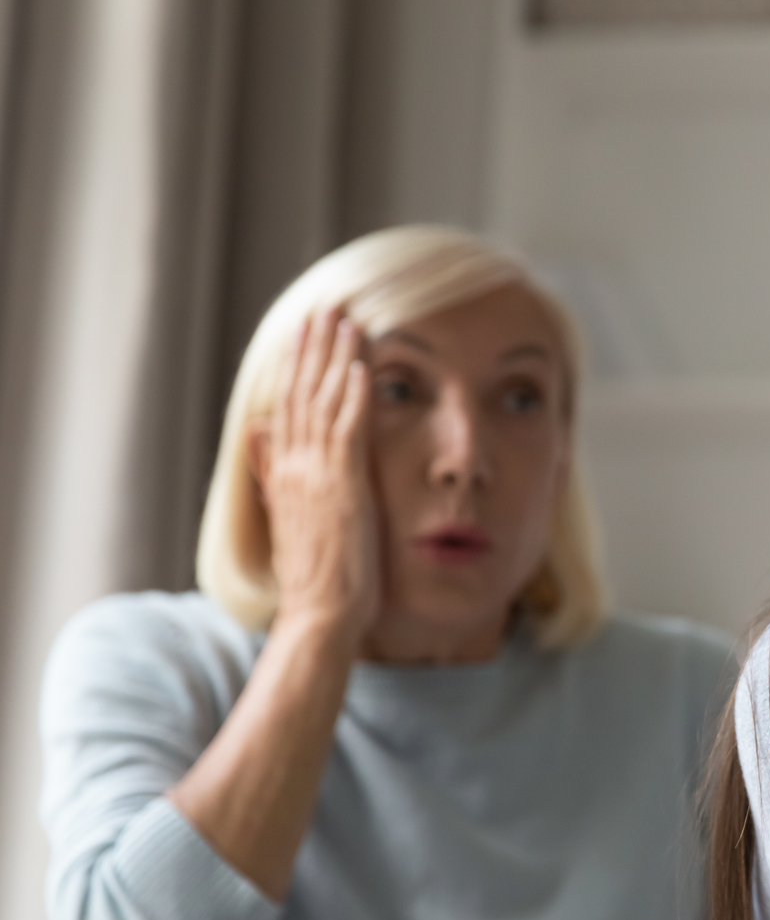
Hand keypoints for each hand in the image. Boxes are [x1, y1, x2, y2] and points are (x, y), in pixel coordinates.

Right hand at [259, 308, 376, 648]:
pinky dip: (354, 395)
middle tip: (324, 306)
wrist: (319, 613)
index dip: (295, 365)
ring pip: (325, 403)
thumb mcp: (286, 514)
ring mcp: (318, 474)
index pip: (287, 405)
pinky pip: (349, 430)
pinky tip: (364, 366)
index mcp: (283, 471)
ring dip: (336, 358)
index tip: (304, 329)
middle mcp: (295, 466)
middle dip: (313, 347)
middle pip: (302, 393)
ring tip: (347, 320)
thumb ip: (269, 471)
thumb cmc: (314, 574)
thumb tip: (255, 432)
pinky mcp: (344, 486)